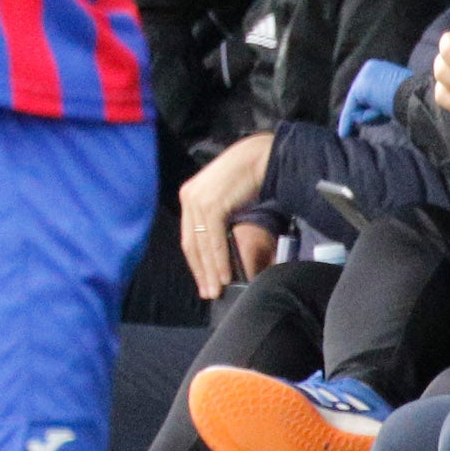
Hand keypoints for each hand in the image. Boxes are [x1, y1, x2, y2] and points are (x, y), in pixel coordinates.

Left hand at [177, 132, 276, 299]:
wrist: (261, 158)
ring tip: (217, 289)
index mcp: (189, 197)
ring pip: (202, 244)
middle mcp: (189, 198)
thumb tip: (218, 250)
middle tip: (208, 292)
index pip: (189, 237)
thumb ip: (217, 220)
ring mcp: (198, 201)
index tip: (203, 280)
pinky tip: (225, 274)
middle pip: (192, 243)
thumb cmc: (247, 178)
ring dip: (211, 270)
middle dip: (201, 271)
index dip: (196, 262)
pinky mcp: (211, 205)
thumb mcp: (225, 199)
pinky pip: (214, 240)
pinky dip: (219, 260)